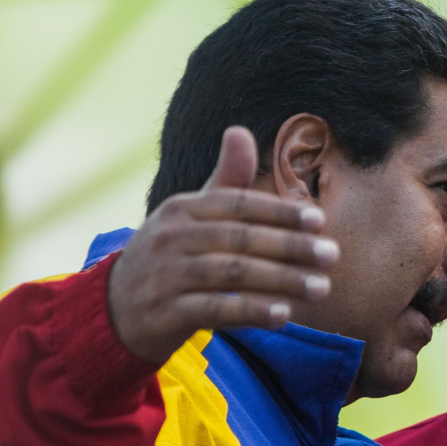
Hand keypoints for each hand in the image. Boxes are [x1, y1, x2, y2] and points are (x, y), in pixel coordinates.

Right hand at [107, 126, 338, 363]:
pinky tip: (284, 315)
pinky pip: (215, 311)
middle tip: (332, 256)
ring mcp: (165, 276)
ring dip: (283, 281)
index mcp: (182, 209)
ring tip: (321, 288)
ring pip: (233, 275)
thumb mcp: (190, 216)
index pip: (237, 204)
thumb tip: (240, 130)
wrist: (114, 310)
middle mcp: (171, 238)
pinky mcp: (164, 313)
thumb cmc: (170, 256)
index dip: (280, 211)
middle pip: (241, 239)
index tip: (320, 221)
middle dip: (291, 247)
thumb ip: (224, 181)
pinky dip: (252, 311)